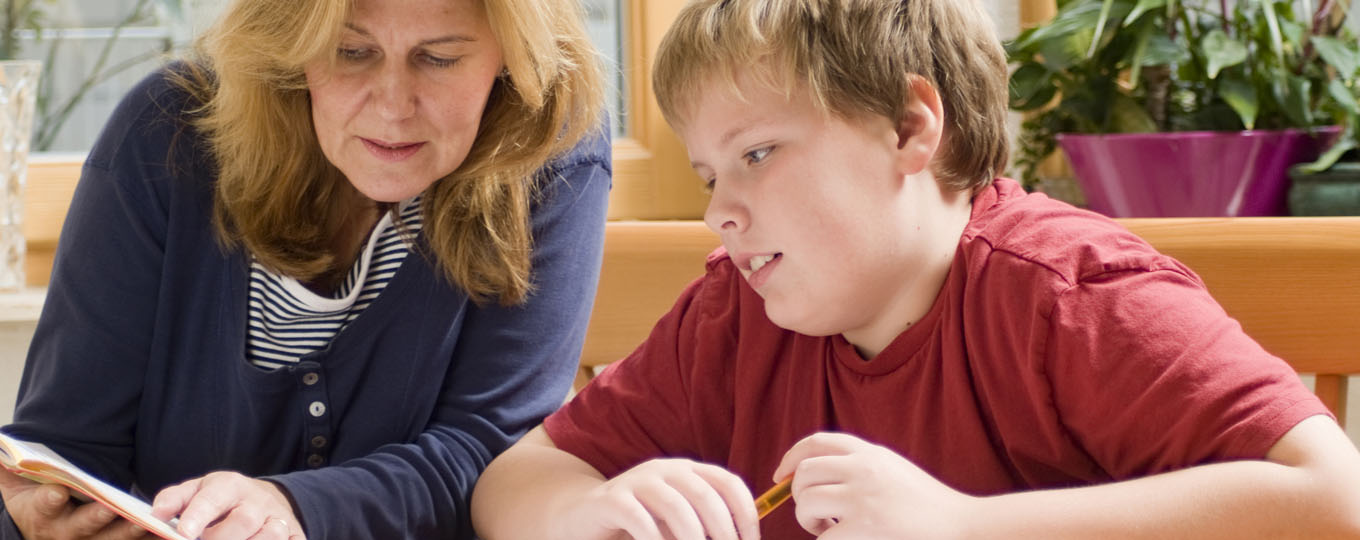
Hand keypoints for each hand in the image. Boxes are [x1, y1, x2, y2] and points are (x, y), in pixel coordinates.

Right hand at [0, 468, 153, 539]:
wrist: (35, 524)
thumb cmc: (31, 494)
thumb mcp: (14, 480)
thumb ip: (10, 464)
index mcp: (41, 512)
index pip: (44, 504)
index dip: (49, 500)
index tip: (56, 493)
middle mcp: (64, 530)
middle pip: (82, 525)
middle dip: (96, 517)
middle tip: (109, 507)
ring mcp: (89, 539)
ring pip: (109, 537)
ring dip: (128, 530)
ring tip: (146, 521)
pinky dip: (145, 537)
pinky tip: (164, 531)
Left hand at [150, 471, 304, 539]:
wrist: (263, 499)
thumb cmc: (221, 499)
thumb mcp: (198, 491)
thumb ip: (175, 499)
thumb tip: (156, 515)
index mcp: (231, 485)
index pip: (215, 498)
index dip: (199, 515)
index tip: (183, 533)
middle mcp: (258, 501)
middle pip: (244, 521)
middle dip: (221, 538)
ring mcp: (279, 519)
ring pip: (271, 535)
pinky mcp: (295, 534)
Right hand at [560, 458, 759, 539]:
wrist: (580, 517)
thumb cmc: (638, 525)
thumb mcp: (676, 523)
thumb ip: (702, 528)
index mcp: (688, 471)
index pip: (728, 483)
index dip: (746, 514)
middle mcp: (665, 469)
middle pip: (706, 496)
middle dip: (722, 532)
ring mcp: (636, 481)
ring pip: (676, 507)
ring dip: (692, 539)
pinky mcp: (611, 499)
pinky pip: (639, 519)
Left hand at [773, 432, 974, 538]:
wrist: (963, 526)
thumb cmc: (927, 506)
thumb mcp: (892, 470)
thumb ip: (859, 466)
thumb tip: (812, 475)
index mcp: (870, 453)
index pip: (816, 442)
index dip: (791, 458)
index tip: (781, 476)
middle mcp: (863, 468)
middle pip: (804, 472)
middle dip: (799, 496)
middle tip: (815, 515)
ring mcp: (862, 497)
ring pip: (805, 501)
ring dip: (807, 520)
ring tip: (826, 529)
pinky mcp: (864, 526)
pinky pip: (822, 537)